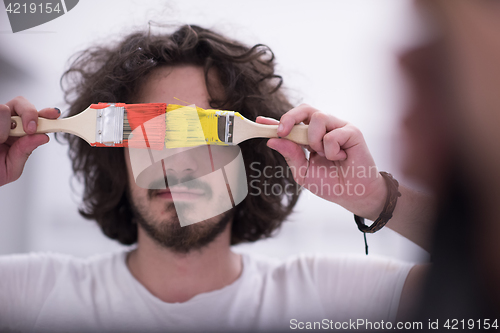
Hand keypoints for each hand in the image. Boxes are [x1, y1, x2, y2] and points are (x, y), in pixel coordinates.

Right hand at [0, 96, 59, 186]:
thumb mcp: (11, 168)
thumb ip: (25, 152)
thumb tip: (42, 138)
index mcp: (19, 134)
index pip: (35, 118)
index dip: (46, 113)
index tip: (54, 114)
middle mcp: (6, 123)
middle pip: (22, 103)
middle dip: (30, 114)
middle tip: (30, 129)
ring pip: (4, 109)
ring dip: (5, 127)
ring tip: (0, 140)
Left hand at [257, 104, 386, 219]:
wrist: (352, 195)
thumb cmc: (331, 184)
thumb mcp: (303, 172)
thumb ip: (290, 155)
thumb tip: (272, 140)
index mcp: (311, 137)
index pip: (292, 124)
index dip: (276, 121)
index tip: (260, 121)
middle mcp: (324, 129)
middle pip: (305, 109)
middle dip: (290, 117)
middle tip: (282, 131)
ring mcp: (338, 128)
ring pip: (318, 117)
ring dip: (315, 140)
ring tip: (324, 155)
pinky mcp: (352, 131)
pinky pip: (332, 134)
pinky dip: (332, 150)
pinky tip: (341, 158)